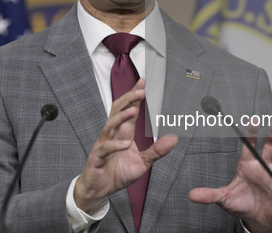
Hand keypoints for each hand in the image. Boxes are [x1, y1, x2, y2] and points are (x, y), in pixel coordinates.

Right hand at [74, 79, 177, 211]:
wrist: (98, 190)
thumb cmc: (117, 173)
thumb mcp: (142, 163)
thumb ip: (157, 151)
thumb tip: (174, 139)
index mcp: (122, 133)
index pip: (128, 109)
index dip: (135, 96)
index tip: (143, 83)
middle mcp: (112, 135)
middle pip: (118, 111)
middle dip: (128, 99)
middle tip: (140, 90)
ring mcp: (103, 145)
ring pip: (110, 125)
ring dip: (121, 117)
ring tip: (133, 110)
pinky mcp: (97, 158)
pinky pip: (106, 148)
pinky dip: (115, 145)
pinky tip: (126, 144)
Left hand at [188, 121, 271, 232]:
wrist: (256, 220)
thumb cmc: (241, 204)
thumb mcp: (224, 199)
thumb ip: (210, 195)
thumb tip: (191, 195)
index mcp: (247, 165)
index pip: (249, 145)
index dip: (251, 133)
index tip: (254, 119)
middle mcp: (263, 166)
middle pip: (269, 146)